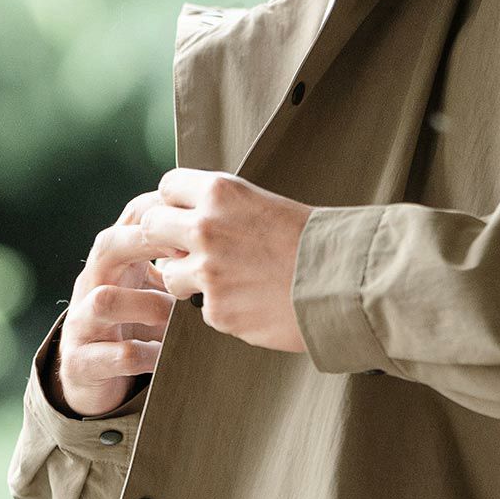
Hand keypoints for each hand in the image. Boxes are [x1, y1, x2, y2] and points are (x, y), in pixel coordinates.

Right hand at [52, 189, 176, 417]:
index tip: (195, 214)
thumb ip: (175, 267)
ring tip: (177, 316)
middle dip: (146, 242)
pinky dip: (153, 354)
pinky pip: (121, 354)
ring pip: (105, 300)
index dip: (159, 211)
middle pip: (107, 246)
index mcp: (113, 264)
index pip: (129, 221)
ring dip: (149, 305)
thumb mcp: (151, 290)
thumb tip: (227, 241)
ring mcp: (82, 323)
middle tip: (185, 252)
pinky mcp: (83, 362)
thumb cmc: (132, 326)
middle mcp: (91, 286)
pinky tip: (172, 355)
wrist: (91, 381)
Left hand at [136, 167, 312, 352]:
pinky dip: (223, 308)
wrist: (347, 284)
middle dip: (164, 241)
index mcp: (221, 193)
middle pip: (152, 228)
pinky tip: (254, 302)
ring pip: (169, 275)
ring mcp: (208, 272)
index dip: (174, 204)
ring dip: (188, 280)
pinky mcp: (217, 310)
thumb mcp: (266, 205)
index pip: (167, 188)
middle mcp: (206, 228)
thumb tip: (190, 223)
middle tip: (185, 252)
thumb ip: (224, 211)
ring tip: (228, 281)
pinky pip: (204, 309)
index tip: (183, 216)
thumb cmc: (317, 243)